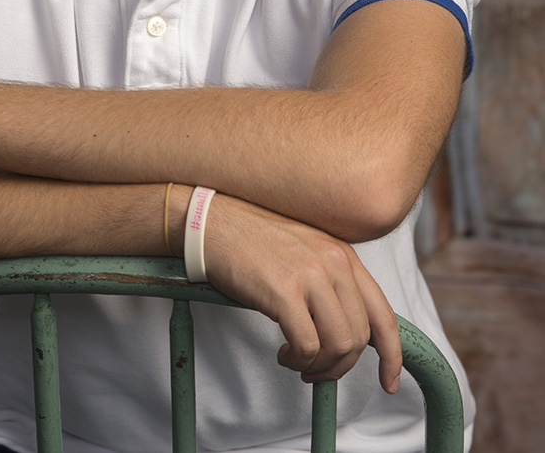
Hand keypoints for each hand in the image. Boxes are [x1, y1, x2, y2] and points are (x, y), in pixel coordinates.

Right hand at [202, 194, 401, 393]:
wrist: (212, 223)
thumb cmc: (253, 241)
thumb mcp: (305, 252)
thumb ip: (331, 283)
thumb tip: (347, 333)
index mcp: (343, 254)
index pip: (384, 314)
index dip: (392, 355)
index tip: (389, 382)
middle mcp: (334, 262)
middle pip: (360, 337)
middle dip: (340, 366)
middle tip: (316, 370)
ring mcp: (309, 274)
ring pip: (338, 345)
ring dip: (319, 366)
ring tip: (297, 361)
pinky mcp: (283, 290)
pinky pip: (307, 346)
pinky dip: (298, 360)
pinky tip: (283, 353)